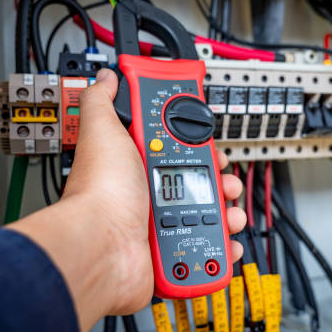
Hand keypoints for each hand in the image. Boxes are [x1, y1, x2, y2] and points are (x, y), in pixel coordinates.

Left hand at [8, 69, 245, 331]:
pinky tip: (225, 239)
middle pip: (195, 181)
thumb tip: (105, 78)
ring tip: (230, 209)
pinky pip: (203, 248)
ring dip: (225, 211)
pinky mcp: (168, 253)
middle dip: (217, 177)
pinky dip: (220, 247)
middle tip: (223, 176)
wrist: (102, 245)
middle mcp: (146, 195)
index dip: (196, 145)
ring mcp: (157, 226)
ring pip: (204, 214)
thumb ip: (102, 100)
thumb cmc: (102, 190)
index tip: (211, 144)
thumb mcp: (101, 130)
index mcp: (136, 166)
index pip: (174, 149)